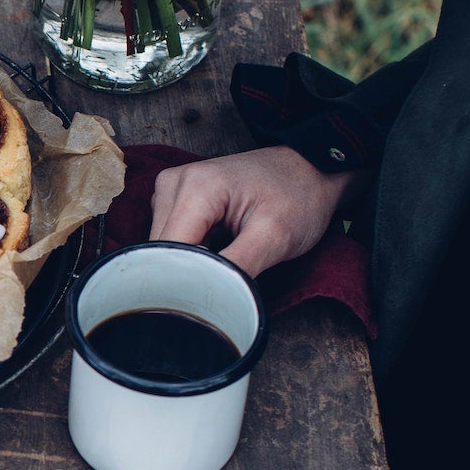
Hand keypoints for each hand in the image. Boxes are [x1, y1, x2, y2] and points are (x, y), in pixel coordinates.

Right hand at [149, 145, 358, 277]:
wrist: (309, 170)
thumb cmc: (299, 196)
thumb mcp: (276, 237)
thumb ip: (236, 268)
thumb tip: (205, 300)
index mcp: (196, 187)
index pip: (168, 252)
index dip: (185, 280)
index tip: (213, 295)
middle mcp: (174, 183)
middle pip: (160, 251)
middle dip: (188, 272)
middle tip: (228, 274)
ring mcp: (171, 189)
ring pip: (162, 248)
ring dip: (190, 262)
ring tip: (228, 253)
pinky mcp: (175, 199)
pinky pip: (170, 239)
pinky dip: (192, 252)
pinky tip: (219, 246)